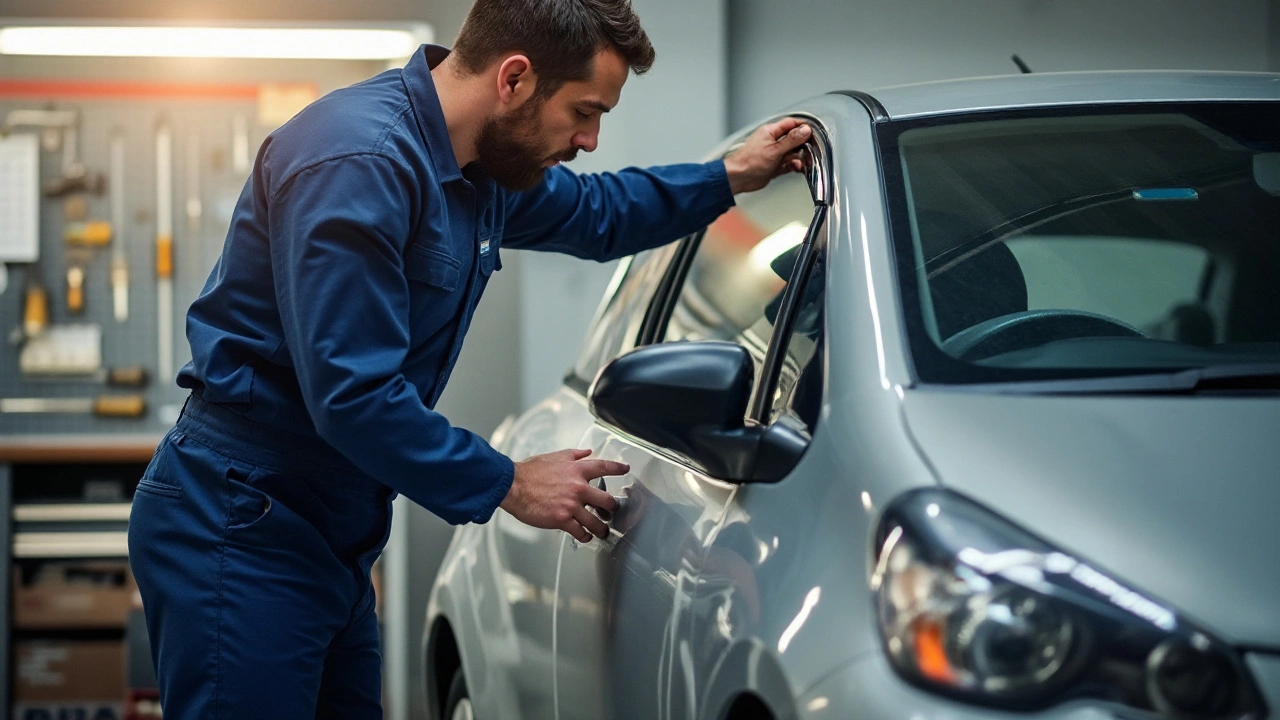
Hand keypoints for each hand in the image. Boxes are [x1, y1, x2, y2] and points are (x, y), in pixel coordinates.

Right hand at [500, 448, 624, 542]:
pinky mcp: (562, 520)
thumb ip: (574, 455)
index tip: (625, 470)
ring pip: (596, 522)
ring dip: (601, 528)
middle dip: (612, 508)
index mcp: (577, 470)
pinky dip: (584, 536)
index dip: (618, 469)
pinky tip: (584, 536)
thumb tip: (587, 452)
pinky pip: (580, 532)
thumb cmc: (529, 472)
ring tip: (602, 531)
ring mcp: (571, 505)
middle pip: (607, 501)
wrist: (513, 485)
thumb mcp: (555, 456)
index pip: (604, 467)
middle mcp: (578, 487)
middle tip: (611, 511)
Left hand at [723, 118, 811, 194]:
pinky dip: (794, 166)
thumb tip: (805, 130)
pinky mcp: (774, 166)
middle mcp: (772, 141)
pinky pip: (788, 164)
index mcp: (770, 132)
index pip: (790, 124)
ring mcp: (773, 154)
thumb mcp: (774, 149)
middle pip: (793, 139)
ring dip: (798, 157)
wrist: (739, 178)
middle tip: (810, 150)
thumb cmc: (749, 162)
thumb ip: (791, 140)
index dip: (803, 127)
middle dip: (803, 145)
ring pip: (792, 153)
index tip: (813, 132)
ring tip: (802, 161)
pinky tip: (796, 168)